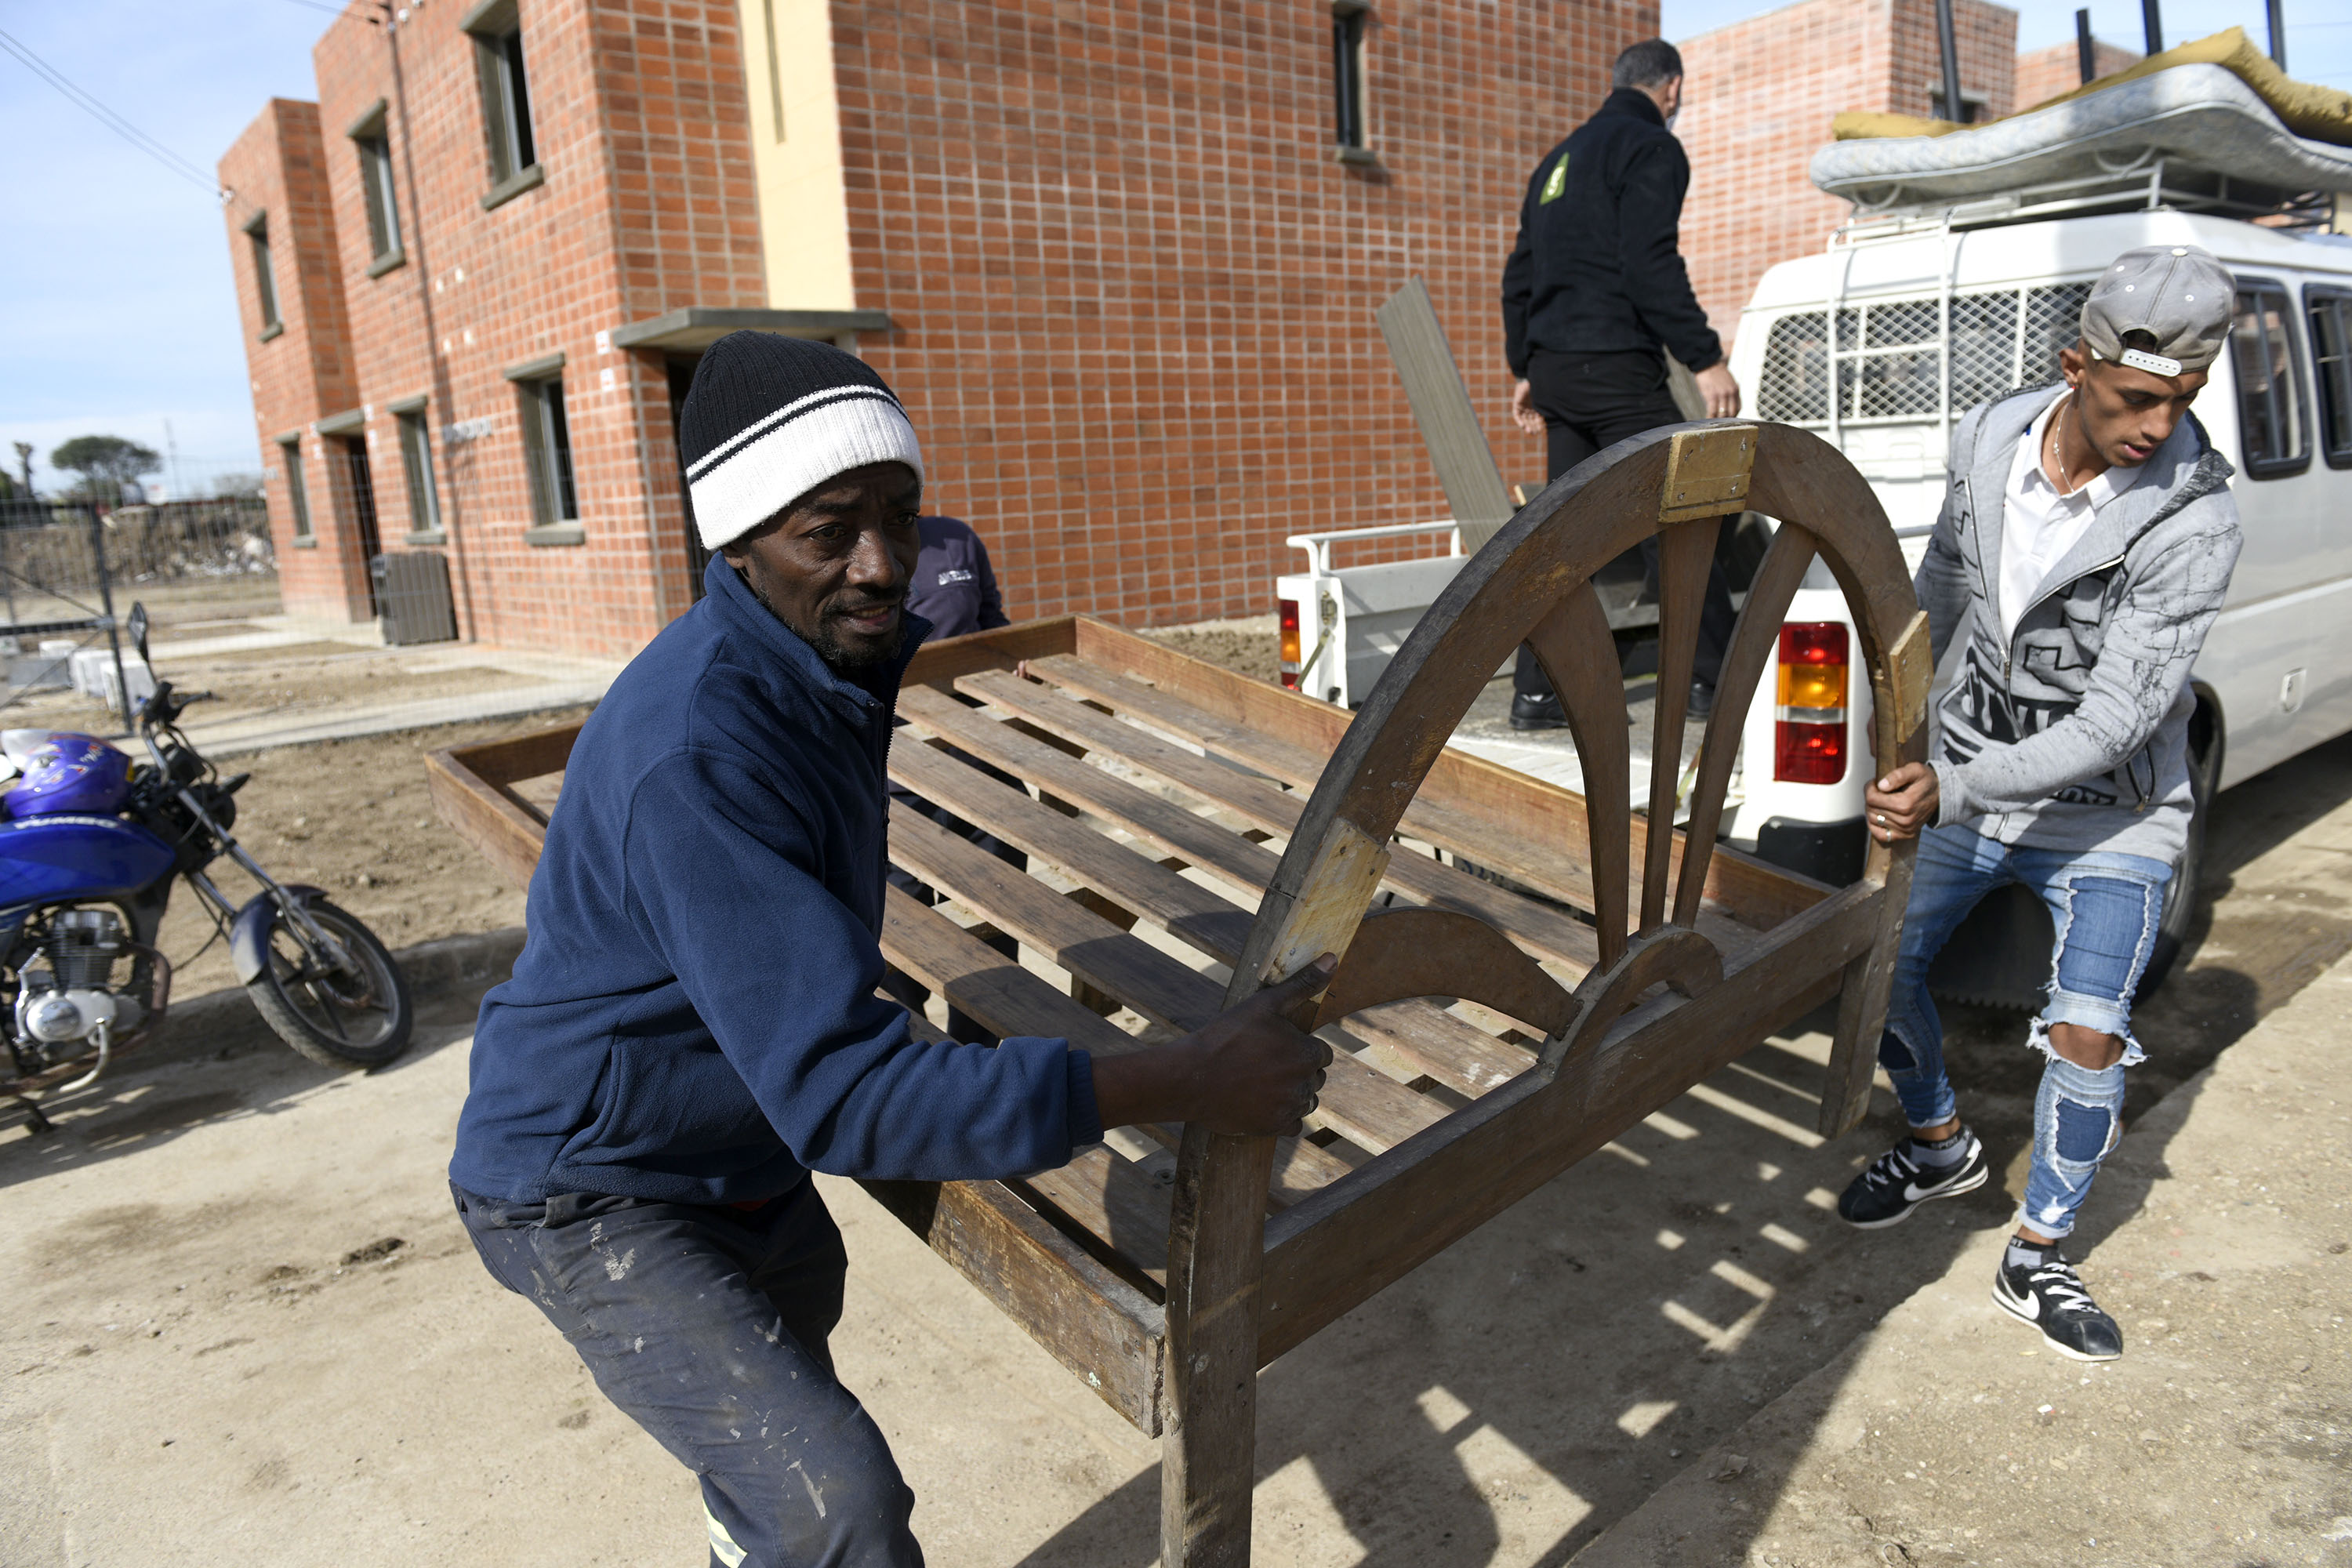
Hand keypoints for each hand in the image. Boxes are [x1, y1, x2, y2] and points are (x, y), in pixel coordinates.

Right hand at [1090, 956, 1336, 1136]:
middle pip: (1315, 1077)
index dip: (1299, 1047)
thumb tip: (1333, 959)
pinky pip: (1292, 1125)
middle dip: (1297, 1070)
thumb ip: (1302, 984)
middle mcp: (1305, 1085)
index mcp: (1308, 1054)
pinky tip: (1260, 1101)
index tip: (1275, 1045)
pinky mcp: (1274, 1128)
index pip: (1322, 1054)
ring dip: (1292, 1093)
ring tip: (1260, 1081)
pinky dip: (1281, 1115)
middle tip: (1263, 1062)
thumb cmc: (1227, 1036)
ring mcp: (1289, 1109)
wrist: (1191, 1077)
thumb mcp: (1264, 1003)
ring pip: (1306, 1102)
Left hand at [1510, 379, 1545, 436]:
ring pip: (1524, 420)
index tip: (1542, 430)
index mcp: (1539, 407)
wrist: (1531, 378)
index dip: (1540, 425)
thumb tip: (1561, 414)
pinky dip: (1519, 421)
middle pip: (1531, 421)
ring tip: (1529, 431)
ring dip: (1527, 426)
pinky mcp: (1517, 405)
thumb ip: (1550, 406)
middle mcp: (1531, 408)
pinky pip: (1516, 415)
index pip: (1539, 419)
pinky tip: (1523, 426)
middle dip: (1534, 428)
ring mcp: (1523, 407)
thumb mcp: (1546, 398)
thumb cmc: (1541, 387)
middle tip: (1535, 433)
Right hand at [1694, 363, 1741, 419]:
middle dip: (1726, 420)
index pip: (1738, 407)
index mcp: (1735, 389)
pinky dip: (1709, 418)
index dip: (1734, 416)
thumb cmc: (1715, 373)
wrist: (1707, 363)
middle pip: (1732, 413)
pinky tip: (1706, 420)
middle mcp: (1730, 393)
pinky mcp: (1712, 396)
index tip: (1728, 419)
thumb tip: (1727, 403)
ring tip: (1713, 424)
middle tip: (1720, 425)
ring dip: (1718, 421)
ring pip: (1722, 414)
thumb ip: (1729, 391)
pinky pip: (1712, 411)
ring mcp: (1721, 395)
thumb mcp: (1728, 381)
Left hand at [1864, 761, 1938, 842]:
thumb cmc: (1925, 780)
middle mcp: (1905, 820)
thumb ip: (1898, 775)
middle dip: (1871, 797)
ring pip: (1873, 820)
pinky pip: (1881, 835)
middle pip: (1871, 809)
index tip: (1874, 783)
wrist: (1940, 793)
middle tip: (1878, 790)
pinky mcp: (1905, 835)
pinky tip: (1879, 815)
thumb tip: (1881, 785)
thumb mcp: (1915, 770)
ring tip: (1881, 800)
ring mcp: (1905, 829)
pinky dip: (1875, 826)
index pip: (1872, 799)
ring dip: (1872, 809)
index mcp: (1905, 804)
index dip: (1869, 788)